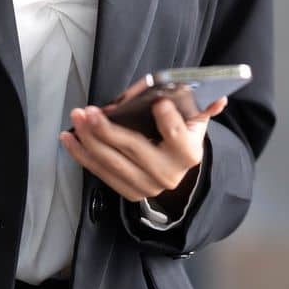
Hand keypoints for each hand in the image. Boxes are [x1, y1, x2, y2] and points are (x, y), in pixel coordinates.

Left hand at [59, 79, 228, 204]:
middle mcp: (168, 174)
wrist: (177, 171)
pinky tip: (69, 139)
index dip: (168, 121)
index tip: (158, 102)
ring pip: (112, 163)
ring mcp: (146, 186)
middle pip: (135, 149)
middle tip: (89, 111)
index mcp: (188, 153)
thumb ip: (202, 107)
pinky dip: (81, 155)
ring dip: (89, 140)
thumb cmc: (182, 136)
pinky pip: (100, 173)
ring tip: (76, 118)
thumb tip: (219, 96)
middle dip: (108, 130)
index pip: (178, 136)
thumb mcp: (194, 121)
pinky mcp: (128, 192)